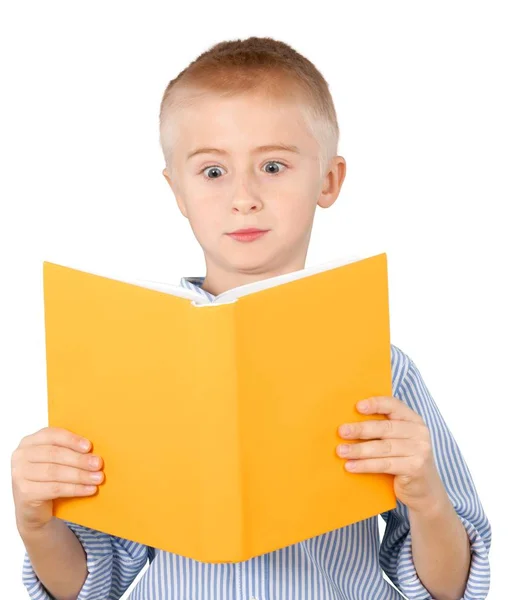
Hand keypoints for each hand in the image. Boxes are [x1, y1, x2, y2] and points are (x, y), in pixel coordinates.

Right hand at [11, 427, 103, 533]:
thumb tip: (94, 450)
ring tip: (98, 478)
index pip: (51, 435)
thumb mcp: (55, 461)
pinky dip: (75, 489)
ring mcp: (19, 475)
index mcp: (30, 441)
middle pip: (54, 454)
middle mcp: (21, 456)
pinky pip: (55, 489)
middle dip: (79, 459)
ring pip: (55, 472)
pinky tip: (89, 489)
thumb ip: (67, 451)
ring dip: (80, 475)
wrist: (32, 509)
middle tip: (98, 464)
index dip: (71, 440)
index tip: (89, 446)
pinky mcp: (24, 493)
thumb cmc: (47, 479)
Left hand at [336, 396, 445, 511]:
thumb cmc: (404, 459)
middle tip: (341, 432)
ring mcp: (419, 450)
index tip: (357, 406)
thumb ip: (383, 428)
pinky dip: (365, 465)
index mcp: (413, 420)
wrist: (426, 490)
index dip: (376, 404)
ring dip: (359, 450)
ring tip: (341, 451)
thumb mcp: (399, 439)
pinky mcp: (415, 468)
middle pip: (385, 428)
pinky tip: (351, 466)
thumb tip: (349, 421)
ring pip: (383, 448)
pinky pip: (385, 465)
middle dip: (361, 429)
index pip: (394, 405)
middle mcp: (419, 433)